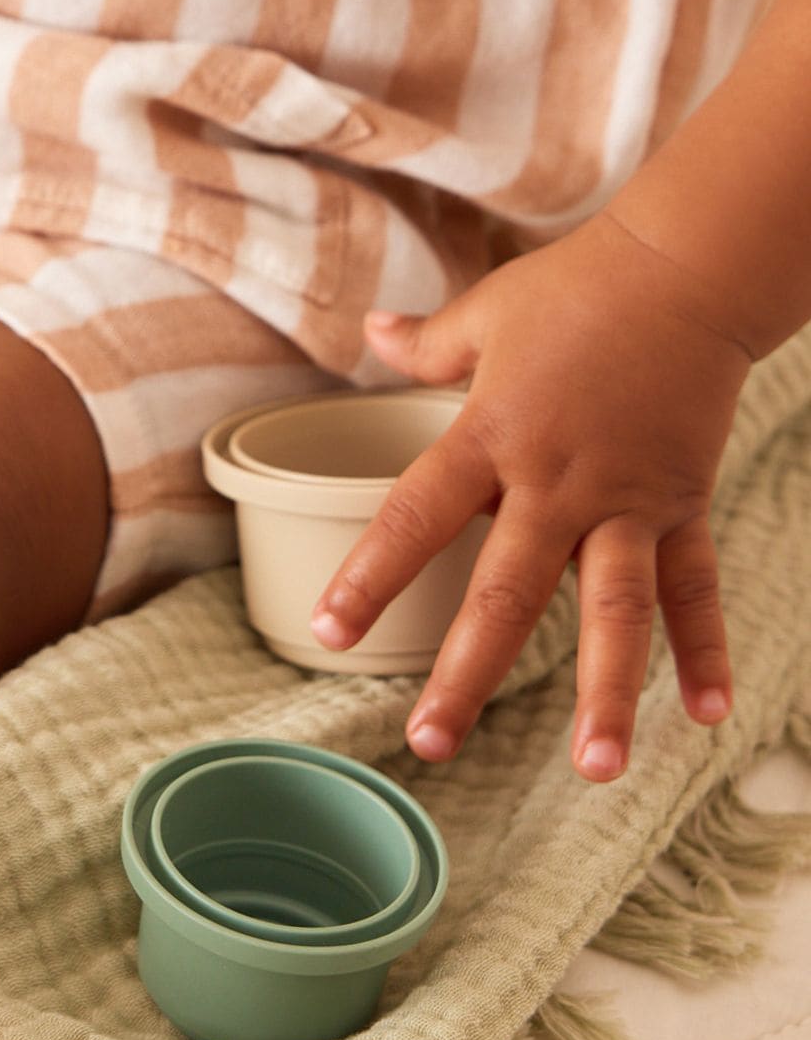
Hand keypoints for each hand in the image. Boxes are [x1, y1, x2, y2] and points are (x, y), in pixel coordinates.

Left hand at [310, 211, 750, 780]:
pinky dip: (703, 648)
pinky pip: (693, 588)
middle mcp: (555, 481)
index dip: (369, 576)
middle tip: (430, 744)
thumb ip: (430, 343)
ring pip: (611, 612)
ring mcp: (625, 500)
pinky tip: (707, 714)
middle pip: (504, 593)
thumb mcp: (488, 311)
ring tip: (593, 769)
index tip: (330, 631)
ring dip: (605, 693)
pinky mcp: (682, 503)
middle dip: (467, 673)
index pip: (414, 516)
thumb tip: (372, 334)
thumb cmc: (577, 287)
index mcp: (491, 434)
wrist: (682, 270)